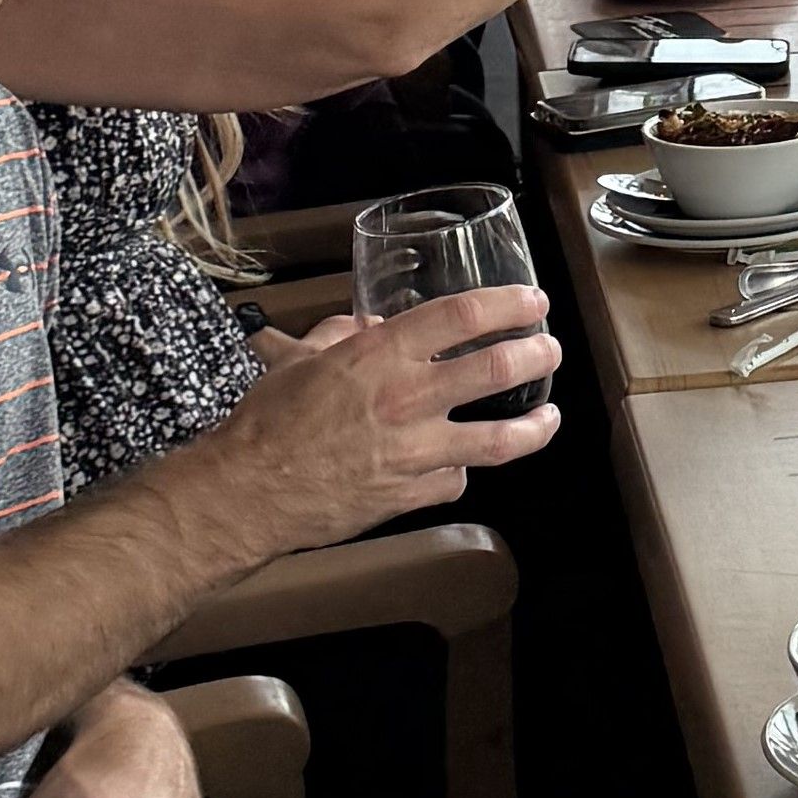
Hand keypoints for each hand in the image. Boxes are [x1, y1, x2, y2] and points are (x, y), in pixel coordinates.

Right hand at [193, 284, 558, 551]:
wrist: (246, 492)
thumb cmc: (266, 422)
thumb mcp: (299, 360)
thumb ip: (341, 337)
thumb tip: (369, 327)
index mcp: (381, 356)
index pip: (462, 315)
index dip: (508, 304)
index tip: (532, 302)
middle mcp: (407, 398)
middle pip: (499, 368)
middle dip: (538, 354)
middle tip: (550, 349)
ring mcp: (415, 451)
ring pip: (500, 439)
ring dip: (535, 426)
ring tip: (550, 416)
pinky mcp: (411, 495)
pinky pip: (455, 480)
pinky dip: (461, 470)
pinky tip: (464, 464)